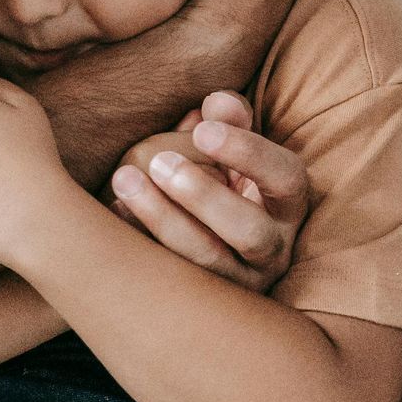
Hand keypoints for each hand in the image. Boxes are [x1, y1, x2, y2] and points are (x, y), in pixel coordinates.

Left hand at [108, 91, 309, 289]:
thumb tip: (217, 101)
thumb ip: (229, 121)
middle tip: (159, 161)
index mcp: (287, 204)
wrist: (207, 240)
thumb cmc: (221, 181)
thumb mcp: (231, 151)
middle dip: (204, 197)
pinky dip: (140, 241)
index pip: (286, 178)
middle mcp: (274, 249)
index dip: (249, 153)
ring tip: (125, 180)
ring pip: (208, 261)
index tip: (202, 130)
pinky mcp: (203, 300)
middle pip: (249, 231)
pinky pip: (172, 278)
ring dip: (164, 220)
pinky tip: (114, 209)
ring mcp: (241, 282)